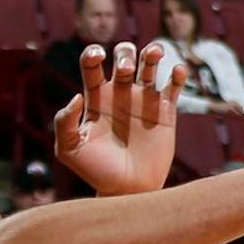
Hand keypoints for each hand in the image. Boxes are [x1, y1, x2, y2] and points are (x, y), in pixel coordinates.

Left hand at [52, 41, 184, 195]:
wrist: (127, 191)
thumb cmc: (95, 172)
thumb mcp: (70, 150)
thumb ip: (65, 122)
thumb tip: (77, 96)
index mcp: (96, 98)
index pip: (93, 65)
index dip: (93, 52)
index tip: (97, 56)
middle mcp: (120, 93)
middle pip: (124, 56)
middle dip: (125, 54)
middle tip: (125, 70)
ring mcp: (144, 101)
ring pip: (150, 63)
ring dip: (152, 52)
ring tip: (155, 54)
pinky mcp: (166, 111)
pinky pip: (174, 85)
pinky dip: (178, 73)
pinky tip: (176, 72)